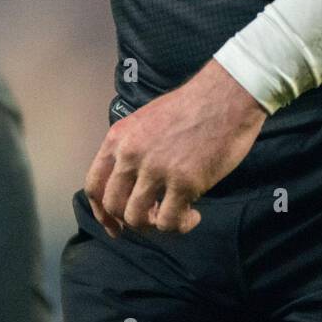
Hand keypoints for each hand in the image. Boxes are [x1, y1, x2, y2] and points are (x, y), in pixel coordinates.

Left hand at [84, 58, 267, 235]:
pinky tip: (194, 214)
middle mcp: (131, 154)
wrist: (227, 95)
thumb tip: (130, 182)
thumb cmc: (193, 105)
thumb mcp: (147, 119)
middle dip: (131, 220)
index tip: (114, 226)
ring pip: (137, 218)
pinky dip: (180, 225)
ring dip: (155, 224)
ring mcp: (156, 169)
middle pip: (114, 206)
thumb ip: (133, 147)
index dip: (101, 212)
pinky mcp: (184, 182)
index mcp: (120, 137)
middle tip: (154, 218)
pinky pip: (169, 222)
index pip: (94, 185)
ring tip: (175, 213)